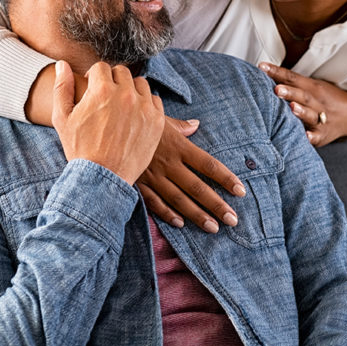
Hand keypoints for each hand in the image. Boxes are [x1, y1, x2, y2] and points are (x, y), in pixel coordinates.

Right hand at [52, 61, 164, 184]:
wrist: (102, 177)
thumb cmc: (79, 148)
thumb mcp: (62, 118)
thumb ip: (62, 87)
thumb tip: (62, 64)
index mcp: (101, 90)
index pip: (101, 67)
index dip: (94, 77)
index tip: (93, 88)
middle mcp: (125, 94)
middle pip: (122, 72)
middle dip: (112, 81)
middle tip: (107, 97)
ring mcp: (143, 107)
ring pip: (140, 84)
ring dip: (131, 90)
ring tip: (122, 105)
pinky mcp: (157, 121)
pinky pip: (154, 100)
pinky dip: (145, 104)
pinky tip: (135, 115)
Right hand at [136, 117, 246, 232]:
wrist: (105, 126)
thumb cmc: (135, 119)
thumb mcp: (159, 118)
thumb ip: (180, 125)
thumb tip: (196, 124)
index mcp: (178, 146)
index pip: (208, 164)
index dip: (226, 178)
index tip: (240, 191)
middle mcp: (168, 163)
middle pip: (197, 187)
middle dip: (216, 205)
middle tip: (232, 220)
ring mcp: (153, 176)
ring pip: (179, 199)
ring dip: (196, 215)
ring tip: (213, 227)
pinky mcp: (138, 183)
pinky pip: (154, 202)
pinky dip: (167, 214)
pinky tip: (180, 224)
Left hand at [258, 62, 346, 145]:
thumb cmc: (322, 99)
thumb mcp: (311, 87)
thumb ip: (290, 82)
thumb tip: (263, 71)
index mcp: (311, 87)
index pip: (292, 78)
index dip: (277, 72)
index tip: (261, 67)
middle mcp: (316, 101)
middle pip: (302, 95)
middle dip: (289, 92)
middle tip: (276, 89)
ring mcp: (321, 118)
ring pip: (311, 115)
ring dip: (301, 112)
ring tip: (292, 108)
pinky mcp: (323, 134)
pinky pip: (317, 136)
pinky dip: (312, 136)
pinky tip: (305, 136)